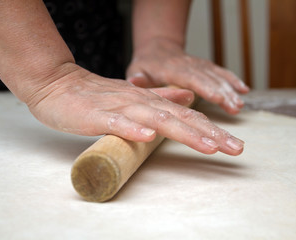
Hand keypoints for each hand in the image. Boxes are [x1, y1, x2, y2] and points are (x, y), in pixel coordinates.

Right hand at [26, 63, 243, 154]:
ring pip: (156, 119)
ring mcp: (120, 108)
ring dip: (183, 132)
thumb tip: (188, 97)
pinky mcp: (98, 116)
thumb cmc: (96, 95)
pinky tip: (148, 137)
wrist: (58, 84)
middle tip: (236, 148)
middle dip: (210, 134)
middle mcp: (140, 102)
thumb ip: (161, 97)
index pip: (186, 115)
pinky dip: (132, 129)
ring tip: (208, 146)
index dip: (211, 129)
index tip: (233, 144)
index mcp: (149, 100)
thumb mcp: (135, 96)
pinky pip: (117, 123)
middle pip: (181, 118)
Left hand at [127, 38, 249, 114]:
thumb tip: (135, 81)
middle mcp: (189, 65)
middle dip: (224, 94)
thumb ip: (139, 78)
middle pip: (210, 79)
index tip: (219, 99)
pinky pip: (221, 72)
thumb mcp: (137, 70)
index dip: (207, 88)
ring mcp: (199, 65)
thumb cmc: (146, 64)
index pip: (192, 78)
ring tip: (239, 105)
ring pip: (218, 76)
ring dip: (231, 90)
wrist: (157, 48)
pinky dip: (233, 80)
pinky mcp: (205, 66)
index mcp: (173, 69)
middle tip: (235, 109)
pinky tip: (244, 90)